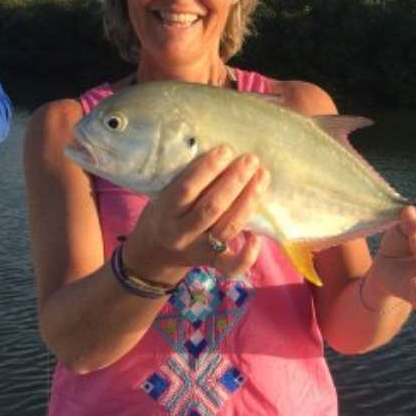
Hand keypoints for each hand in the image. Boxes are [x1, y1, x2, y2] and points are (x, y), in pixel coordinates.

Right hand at [121, 145, 269, 284]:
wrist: (154, 253)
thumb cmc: (164, 212)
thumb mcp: (163, 194)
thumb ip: (184, 180)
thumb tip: (221, 153)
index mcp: (165, 211)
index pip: (187, 189)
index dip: (208, 169)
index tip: (226, 150)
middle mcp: (181, 233)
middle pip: (212, 207)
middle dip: (234, 181)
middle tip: (251, 160)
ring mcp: (198, 250)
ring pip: (227, 227)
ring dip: (248, 201)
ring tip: (262, 177)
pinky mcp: (212, 263)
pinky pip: (231, 265)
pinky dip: (247, 255)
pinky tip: (258, 237)